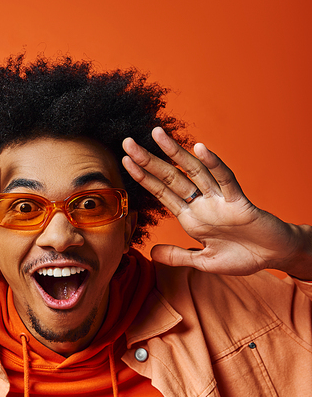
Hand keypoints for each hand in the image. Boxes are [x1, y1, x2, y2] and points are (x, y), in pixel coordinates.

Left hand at [122, 127, 311, 278]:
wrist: (272, 256)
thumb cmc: (241, 256)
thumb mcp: (204, 261)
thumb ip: (179, 256)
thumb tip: (152, 253)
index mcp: (190, 217)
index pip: (162, 193)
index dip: (143, 178)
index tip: (125, 162)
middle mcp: (201, 203)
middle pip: (171, 177)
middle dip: (149, 160)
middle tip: (128, 142)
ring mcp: (219, 200)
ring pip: (194, 171)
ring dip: (175, 152)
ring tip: (156, 134)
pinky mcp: (239, 202)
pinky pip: (225, 180)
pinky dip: (213, 164)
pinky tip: (199, 149)